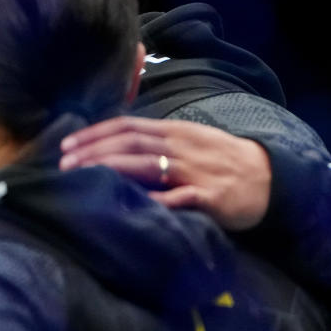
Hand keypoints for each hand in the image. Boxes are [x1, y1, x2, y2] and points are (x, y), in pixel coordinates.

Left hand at [59, 116, 270, 230]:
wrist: (268, 178)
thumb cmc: (217, 161)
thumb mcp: (186, 142)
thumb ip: (153, 143)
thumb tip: (110, 148)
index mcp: (172, 132)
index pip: (126, 126)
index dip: (94, 134)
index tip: (66, 145)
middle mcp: (180, 146)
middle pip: (130, 143)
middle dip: (93, 151)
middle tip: (63, 163)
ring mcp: (194, 170)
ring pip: (148, 165)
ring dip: (111, 169)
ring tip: (82, 177)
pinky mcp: (209, 196)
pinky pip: (179, 197)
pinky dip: (156, 200)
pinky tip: (131, 204)